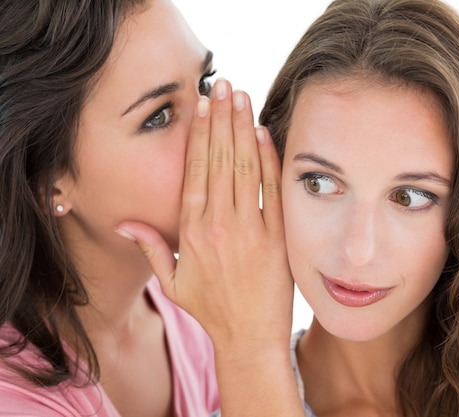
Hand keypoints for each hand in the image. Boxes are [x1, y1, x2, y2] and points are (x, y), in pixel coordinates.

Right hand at [115, 79, 293, 350]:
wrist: (249, 338)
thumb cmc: (211, 309)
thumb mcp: (172, 282)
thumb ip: (150, 247)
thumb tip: (123, 222)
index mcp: (191, 233)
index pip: (195, 172)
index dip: (199, 136)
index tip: (202, 107)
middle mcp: (220, 225)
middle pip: (219, 161)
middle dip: (222, 119)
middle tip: (224, 85)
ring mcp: (251, 230)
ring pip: (245, 168)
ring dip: (243, 130)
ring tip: (242, 98)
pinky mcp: (277, 237)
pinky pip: (271, 191)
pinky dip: (268, 161)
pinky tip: (265, 134)